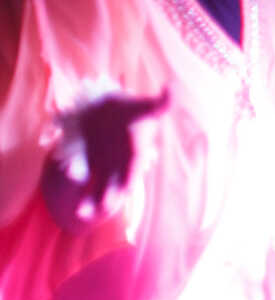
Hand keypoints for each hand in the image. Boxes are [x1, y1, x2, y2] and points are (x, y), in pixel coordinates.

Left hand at [41, 89, 167, 232]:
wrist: (110, 112)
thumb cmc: (131, 111)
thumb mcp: (144, 106)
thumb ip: (160, 102)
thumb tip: (173, 87)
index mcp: (136, 154)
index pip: (134, 169)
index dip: (130, 179)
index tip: (126, 189)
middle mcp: (122, 166)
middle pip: (118, 186)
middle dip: (111, 196)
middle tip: (102, 207)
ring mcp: (106, 169)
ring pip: (102, 190)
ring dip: (94, 202)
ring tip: (83, 212)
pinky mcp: (91, 168)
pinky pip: (87, 184)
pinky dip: (83, 193)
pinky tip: (76, 203)